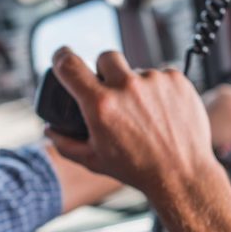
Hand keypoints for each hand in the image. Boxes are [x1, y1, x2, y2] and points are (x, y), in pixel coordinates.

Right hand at [45, 48, 218, 199]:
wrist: (181, 175)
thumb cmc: (136, 170)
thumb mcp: (93, 160)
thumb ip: (65, 143)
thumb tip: (49, 129)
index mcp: (101, 105)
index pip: (69, 64)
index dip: (61, 57)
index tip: (62, 57)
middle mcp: (127, 87)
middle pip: (106, 56)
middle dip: (104, 69)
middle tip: (111, 91)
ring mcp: (154, 80)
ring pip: (136, 70)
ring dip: (136, 86)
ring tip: (144, 115)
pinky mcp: (177, 79)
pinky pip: (160, 76)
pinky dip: (159, 90)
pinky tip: (162, 112)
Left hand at [203, 84, 230, 156]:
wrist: (186, 136)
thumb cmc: (213, 128)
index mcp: (229, 93)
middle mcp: (217, 94)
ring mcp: (206, 103)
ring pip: (224, 118)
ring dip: (227, 133)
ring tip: (224, 144)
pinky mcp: (197, 113)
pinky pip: (213, 121)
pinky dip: (216, 132)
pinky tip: (215, 142)